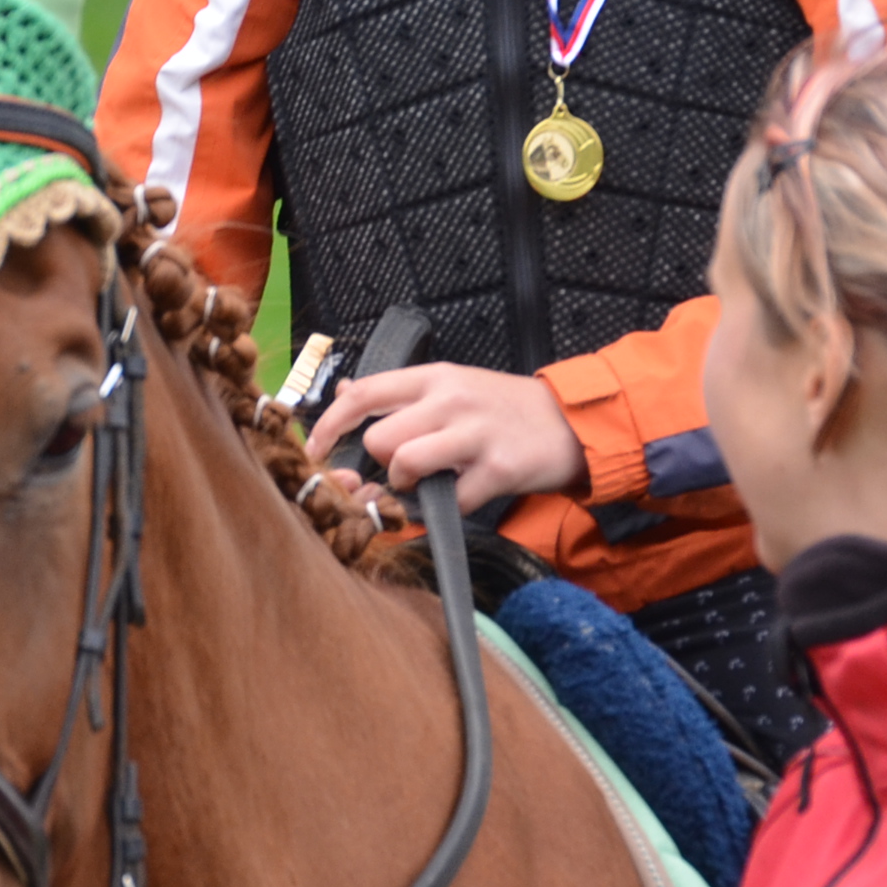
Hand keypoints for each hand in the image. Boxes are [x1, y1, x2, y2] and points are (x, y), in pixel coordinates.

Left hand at [303, 364, 585, 511]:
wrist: (571, 423)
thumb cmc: (505, 408)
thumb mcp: (455, 385)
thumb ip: (404, 394)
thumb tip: (346, 391)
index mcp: (434, 378)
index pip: (363, 393)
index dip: (329, 424)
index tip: (315, 449)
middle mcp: (451, 400)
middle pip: (379, 439)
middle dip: (382, 464)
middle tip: (404, 468)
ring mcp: (475, 434)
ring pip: (406, 465)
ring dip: (407, 485)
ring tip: (428, 483)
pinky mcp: (496, 469)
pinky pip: (449, 501)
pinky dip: (446, 509)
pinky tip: (461, 496)